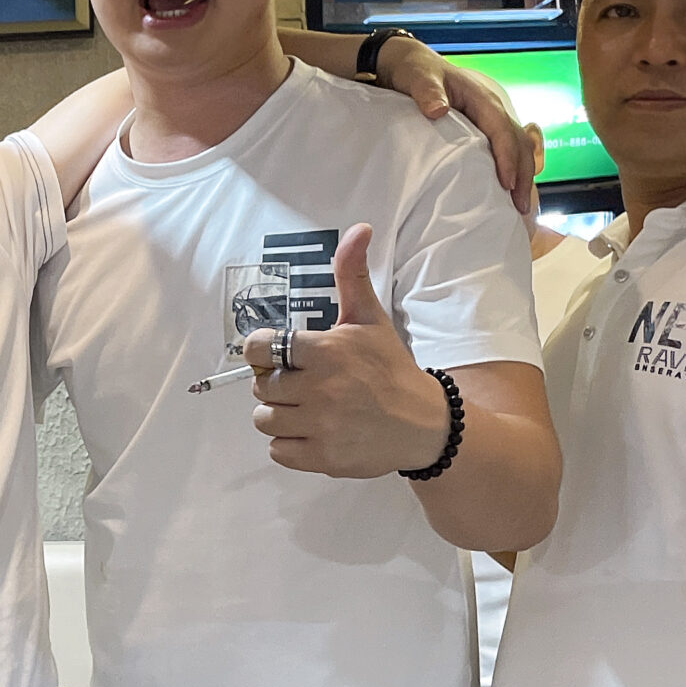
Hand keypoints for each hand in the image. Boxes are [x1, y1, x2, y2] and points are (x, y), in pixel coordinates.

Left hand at [244, 226, 450, 477]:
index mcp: (326, 351)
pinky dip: (288, 443)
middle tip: (303, 383)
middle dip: (276, 383)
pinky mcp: (323, 458)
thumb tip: (359, 228)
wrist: (425, 424)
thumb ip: (352, 274)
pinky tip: (312, 431)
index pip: (259, 349)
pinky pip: (277, 450)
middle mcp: (320, 389)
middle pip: (261, 386)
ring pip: (264, 420)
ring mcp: (321, 426)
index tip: (281, 355)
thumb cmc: (390, 368)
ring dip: (279, 414)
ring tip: (306, 408)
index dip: (264, 351)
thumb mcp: (371, 318)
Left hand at [372, 40, 537, 214]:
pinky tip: (507, 193)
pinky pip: (504, 150)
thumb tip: (438, 110)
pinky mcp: (483, 130)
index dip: (507, 156)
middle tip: (520, 207)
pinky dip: (511, 171)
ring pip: (517, 148)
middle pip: (518, 142)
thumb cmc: (415, 70)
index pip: (502, 128)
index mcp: (481, 97)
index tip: (507, 183)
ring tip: (520, 208)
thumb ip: (427, 92)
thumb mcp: (418, 78)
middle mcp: (492, 109)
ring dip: (522, 176)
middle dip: (523, 174)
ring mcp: (490, 120)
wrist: (409, 64)